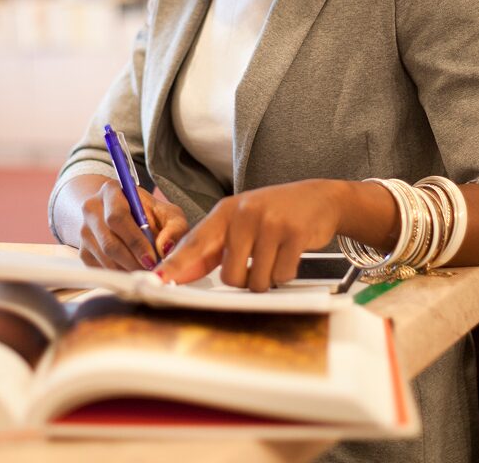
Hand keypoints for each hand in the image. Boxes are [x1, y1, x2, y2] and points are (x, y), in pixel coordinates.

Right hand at [75, 177, 188, 270]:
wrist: (124, 216)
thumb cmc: (149, 214)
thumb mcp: (168, 214)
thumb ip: (174, 228)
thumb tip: (165, 248)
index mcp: (110, 191)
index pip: (117, 217)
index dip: (135, 241)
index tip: (152, 258)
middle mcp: (91, 209)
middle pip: (109, 242)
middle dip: (133, 261)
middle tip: (152, 271)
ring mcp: (84, 231)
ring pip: (104, 258)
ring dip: (127, 270)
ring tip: (147, 273)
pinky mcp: (83, 251)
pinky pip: (100, 269)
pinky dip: (119, 275)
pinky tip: (134, 272)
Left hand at [155, 180, 345, 291]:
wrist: (319, 199)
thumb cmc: (275, 214)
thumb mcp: (241, 222)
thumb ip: (212, 248)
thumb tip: (179, 274)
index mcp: (225, 212)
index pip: (195, 242)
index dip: (176, 265)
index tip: (159, 280)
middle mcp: (244, 214)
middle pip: (230, 275)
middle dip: (244, 280)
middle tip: (257, 262)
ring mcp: (269, 223)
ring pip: (257, 280)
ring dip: (267, 278)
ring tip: (275, 255)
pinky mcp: (294, 234)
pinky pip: (282, 275)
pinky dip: (286, 273)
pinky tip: (290, 253)